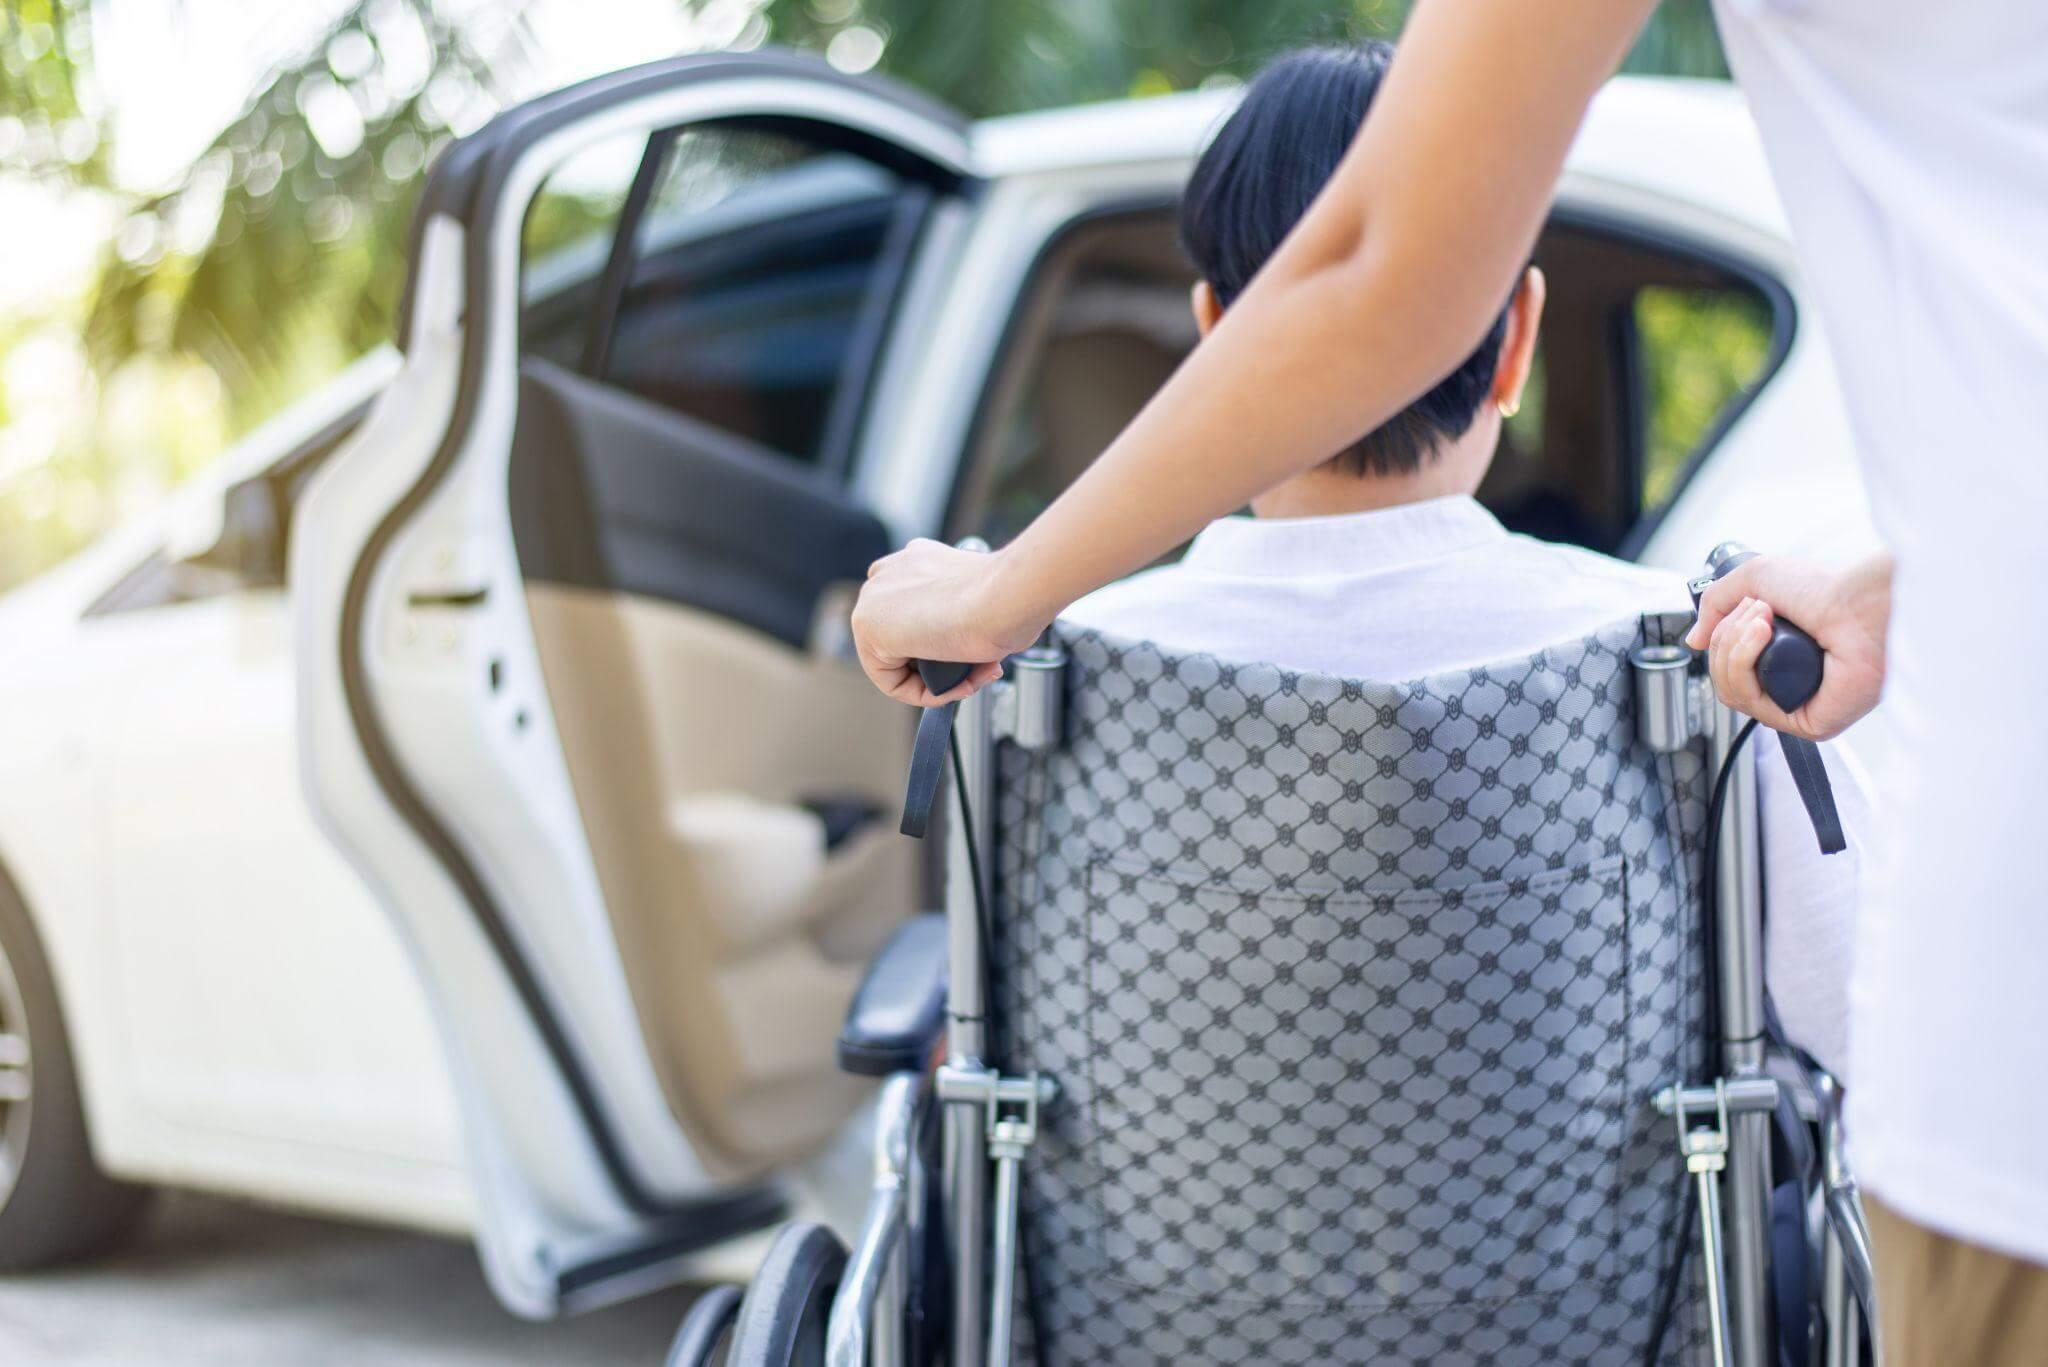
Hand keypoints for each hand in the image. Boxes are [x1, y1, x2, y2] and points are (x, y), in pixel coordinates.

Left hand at [851, 540, 1047, 705]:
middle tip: (980, 672)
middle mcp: (892, 572)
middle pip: (907, 639)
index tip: (980, 654)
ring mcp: (875, 595)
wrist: (1006, 597)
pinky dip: (924, 694)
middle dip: (947, 664)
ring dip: (940, 681)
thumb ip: (961, 616)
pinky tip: (956, 686)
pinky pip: (891, 681)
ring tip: (973, 680)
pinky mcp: (868, 625)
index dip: (952, 645)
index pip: (919, 614)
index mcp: (919, 558)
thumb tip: (959, 640)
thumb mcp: (985, 601)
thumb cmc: (1009, 597)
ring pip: (899, 661)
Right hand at [1685, 553, 1890, 740]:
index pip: (1728, 666)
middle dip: (1726, 640)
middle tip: (1756, 612)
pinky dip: (1745, 665)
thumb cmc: (1828, 587)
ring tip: (1762, 620)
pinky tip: (1765, 636)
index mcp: (1781, 656)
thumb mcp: (1754, 578)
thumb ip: (1715, 603)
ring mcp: (1800, 704)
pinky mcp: (1809, 723)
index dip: (1723, 637)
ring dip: (1733, 649)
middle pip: (1723, 680)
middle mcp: (1791, 683)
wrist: (1863, 599)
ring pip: (1732, 693)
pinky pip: (1753, 705)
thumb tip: (1693, 640)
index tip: (1743, 607)